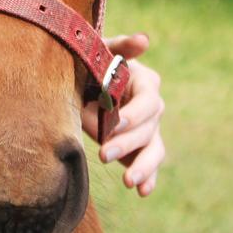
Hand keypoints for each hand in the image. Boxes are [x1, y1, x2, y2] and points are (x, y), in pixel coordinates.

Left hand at [82, 33, 165, 195]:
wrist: (77, 81)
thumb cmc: (89, 61)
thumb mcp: (99, 51)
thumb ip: (120, 48)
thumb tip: (144, 40)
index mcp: (145, 82)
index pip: (147, 101)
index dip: (134, 113)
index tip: (116, 123)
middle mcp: (151, 107)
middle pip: (148, 128)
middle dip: (127, 143)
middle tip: (103, 154)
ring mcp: (148, 129)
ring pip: (154, 149)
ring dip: (143, 166)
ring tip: (128, 182)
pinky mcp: (140, 147)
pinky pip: (149, 164)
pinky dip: (148, 178)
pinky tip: (141, 192)